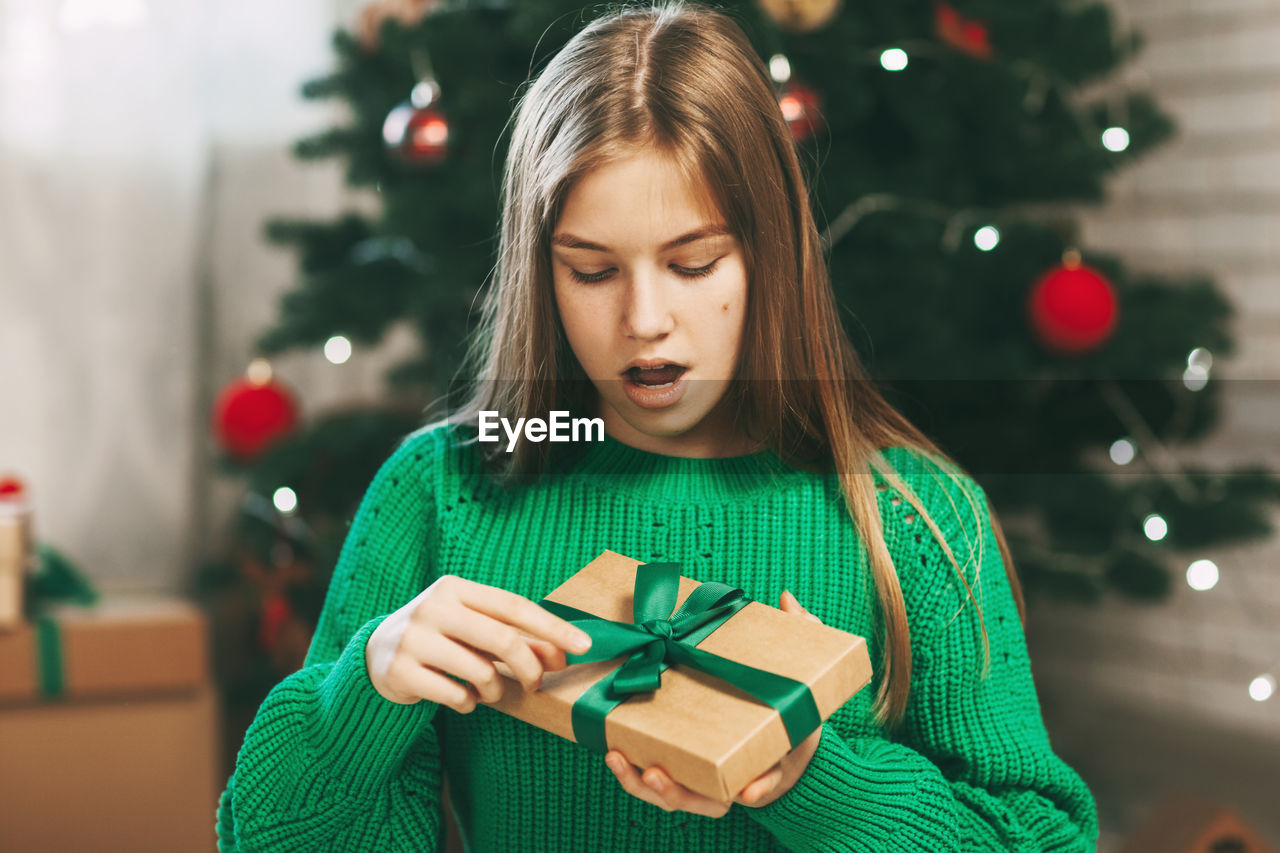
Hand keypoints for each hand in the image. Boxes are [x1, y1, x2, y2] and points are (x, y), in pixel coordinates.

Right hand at [365, 574, 592, 710]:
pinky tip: (463, 698)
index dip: (553, 627)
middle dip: (530, 668)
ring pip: (480, 671)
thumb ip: (515, 637)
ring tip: (489, 690)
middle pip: (502, 639)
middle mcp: (433, 607)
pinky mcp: (400, 670)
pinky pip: (455, 695)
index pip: (515, 606)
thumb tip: (562, 655)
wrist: (377, 653)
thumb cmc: (441, 636)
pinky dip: (469, 703)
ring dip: (496, 690)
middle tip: (536, 684)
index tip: (584, 646)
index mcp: (456, 588)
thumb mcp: (474, 627)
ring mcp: (413, 638)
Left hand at [604, 589, 823, 815]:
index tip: (747, 791)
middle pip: (706, 801)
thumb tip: (788, 600)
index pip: (767, 780)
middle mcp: (734, 778)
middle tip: (656, 773)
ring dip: (642, 784)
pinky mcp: (681, 770)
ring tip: (618, 757)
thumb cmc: (785, 702)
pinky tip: (612, 750)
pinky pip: (655, 782)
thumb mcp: (796, 667)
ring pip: (674, 796)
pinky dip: (632, 774)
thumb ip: (802, 636)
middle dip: (677, 792)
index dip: (759, 786)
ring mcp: (705, 779)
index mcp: (770, 759)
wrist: (774, 733)